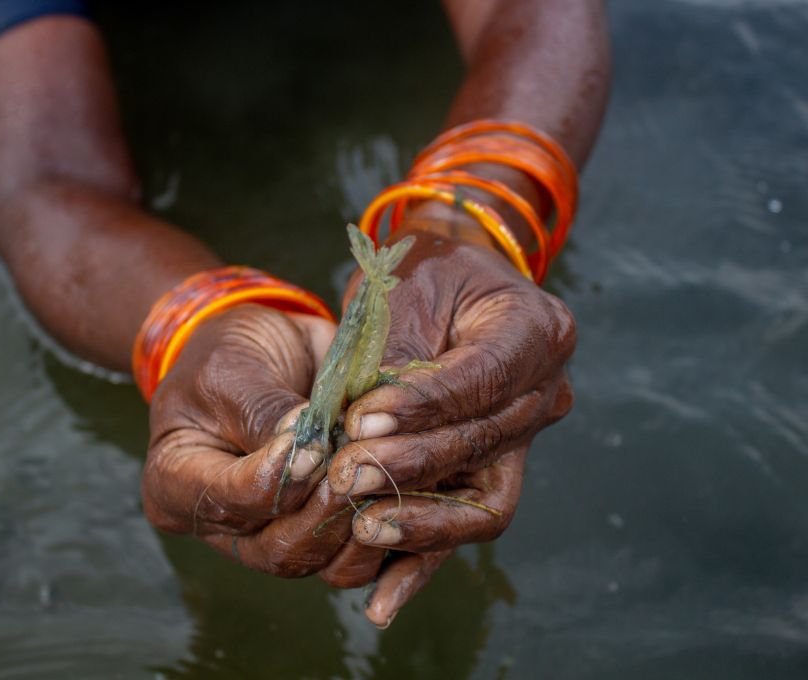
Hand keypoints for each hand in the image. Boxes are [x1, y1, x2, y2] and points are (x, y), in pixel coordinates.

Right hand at [142, 305, 383, 582]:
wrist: (262, 347)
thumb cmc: (230, 352)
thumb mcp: (233, 369)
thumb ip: (265, 413)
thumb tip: (310, 448)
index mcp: (176, 486)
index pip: (228, 502)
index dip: (275, 478)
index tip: (313, 443)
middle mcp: (224, 525)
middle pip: (278, 548)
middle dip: (326, 509)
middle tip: (361, 464)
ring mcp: (273, 534)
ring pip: (323, 562)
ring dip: (362, 523)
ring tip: (385, 474)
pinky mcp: (318, 530)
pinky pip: (356, 554)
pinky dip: (386, 530)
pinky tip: (407, 493)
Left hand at [325, 223, 576, 626]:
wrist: (449, 284)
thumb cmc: (424, 276)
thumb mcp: (405, 294)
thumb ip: (389, 361)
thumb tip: (353, 432)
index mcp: (537, 331)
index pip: (483, 380)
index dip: (423, 406)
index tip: (359, 422)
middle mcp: (546, 391)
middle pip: (484, 444)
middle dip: (411, 464)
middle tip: (345, 473)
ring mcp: (524, 439)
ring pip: (484, 501)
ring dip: (421, 521)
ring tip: (362, 531)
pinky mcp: (493, 472)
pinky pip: (463, 523)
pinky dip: (421, 560)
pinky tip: (379, 604)